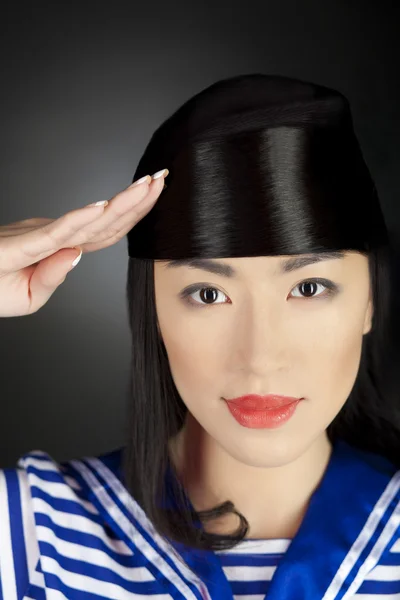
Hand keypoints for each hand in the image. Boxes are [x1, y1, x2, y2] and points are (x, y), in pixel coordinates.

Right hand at [0, 170, 167, 316]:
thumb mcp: (29, 296)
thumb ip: (54, 275)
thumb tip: (77, 254)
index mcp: (62, 251)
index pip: (108, 233)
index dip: (134, 215)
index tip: (155, 194)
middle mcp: (57, 239)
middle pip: (106, 223)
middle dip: (138, 200)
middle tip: (162, 177)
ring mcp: (41, 238)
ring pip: (89, 222)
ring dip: (121, 203)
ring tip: (148, 183)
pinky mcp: (22, 243)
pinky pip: (56, 232)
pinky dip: (79, 219)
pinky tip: (101, 208)